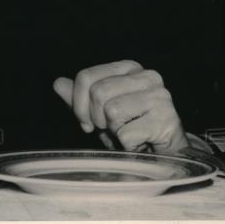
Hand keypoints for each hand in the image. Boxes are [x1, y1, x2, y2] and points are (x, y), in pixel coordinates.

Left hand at [52, 60, 188, 153]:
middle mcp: (147, 76)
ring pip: (112, 110)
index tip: (87, 122)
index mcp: (128, 68)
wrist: (164, 155)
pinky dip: (126, 145)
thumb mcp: (99, 113)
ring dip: (113, 131)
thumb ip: (79, 98)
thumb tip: (58, 83)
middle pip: (98, 92)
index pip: (86, 77)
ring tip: (126, 134)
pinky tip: (140, 143)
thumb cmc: (130, 129)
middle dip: (96, 118)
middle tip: (109, 129)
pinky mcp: (167, 119)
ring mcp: (160, 96)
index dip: (79, 104)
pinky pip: (126, 134)